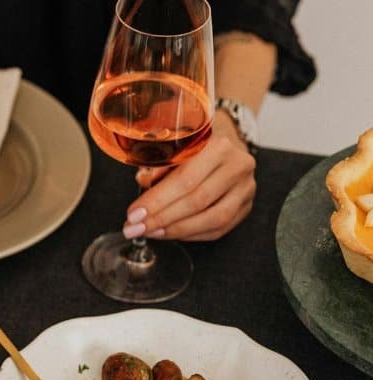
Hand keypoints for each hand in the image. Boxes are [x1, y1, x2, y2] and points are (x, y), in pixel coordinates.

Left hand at [124, 112, 255, 241]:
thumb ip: (157, 164)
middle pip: (198, 201)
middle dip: (162, 219)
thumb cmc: (194, 147)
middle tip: (137, 228)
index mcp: (218, 146)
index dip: (157, 201)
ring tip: (151, 232)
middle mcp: (237, 166)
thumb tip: (142, 182)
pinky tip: (171, 233)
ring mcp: (246, 188)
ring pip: (213, 219)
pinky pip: (220, 228)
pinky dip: (192, 235)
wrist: (225, 145)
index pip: (184, 180)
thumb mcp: (173, 147)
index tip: (133, 214)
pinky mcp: (247, 205)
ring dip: (177, 230)